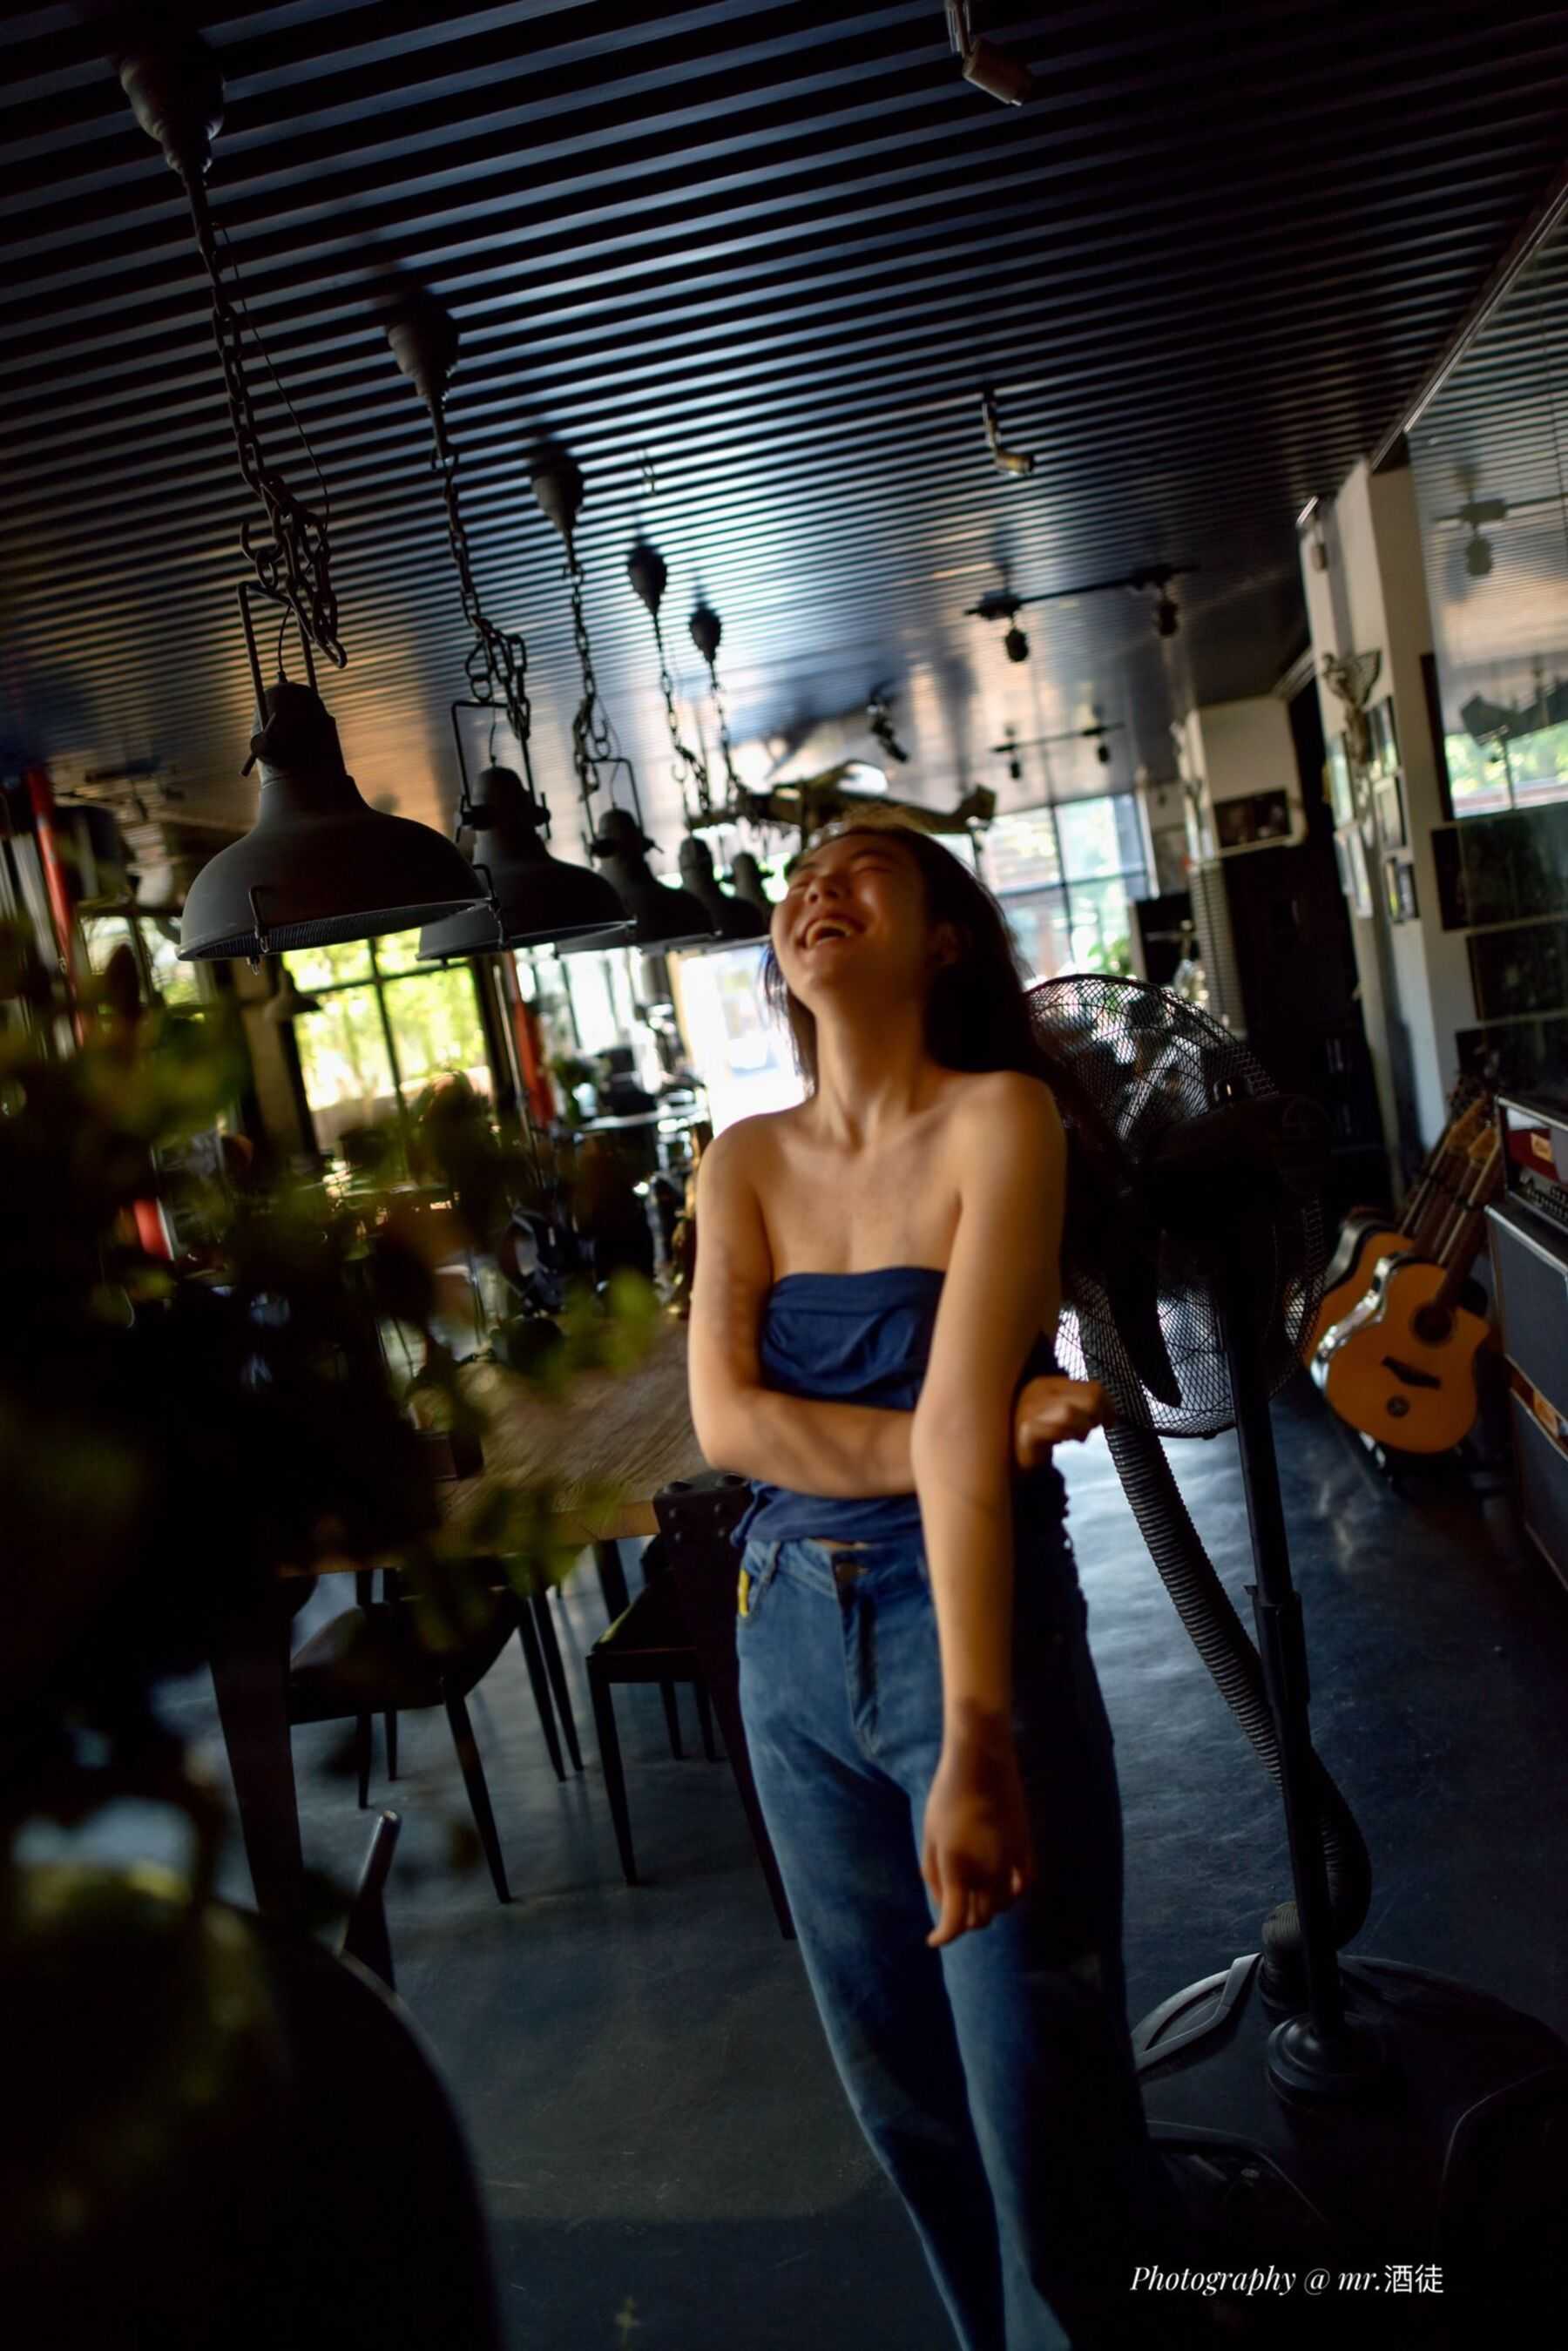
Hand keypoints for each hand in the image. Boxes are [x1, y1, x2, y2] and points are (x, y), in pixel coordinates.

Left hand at [921, 1729, 1035, 1948]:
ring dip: (987, 1907)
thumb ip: (934, 1874)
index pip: (954, 1923)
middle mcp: (987, 1872)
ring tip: (974, 1894)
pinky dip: (1013, 1893)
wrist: (981, 1762)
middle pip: (980, 1919)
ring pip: (1002, 1905)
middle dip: (964, 1921)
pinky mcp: (1026, 1848)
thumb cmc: (947, 1797)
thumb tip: (942, 1903)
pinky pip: (1024, 1884)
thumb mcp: (930, 1837)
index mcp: (958, 1869)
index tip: (933, 1940)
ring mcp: (1010, 1862)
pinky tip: (1003, 1887)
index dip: (942, 1937)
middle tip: (952, 1911)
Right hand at [1013, 1374, 1115, 1470]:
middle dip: (1097, 1418)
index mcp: (1049, 1383)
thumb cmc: (1037, 1434)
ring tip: (1075, 1437)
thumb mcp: (1059, 1413)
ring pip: (1072, 1413)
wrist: (1006, 1455)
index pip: (1092, 1387)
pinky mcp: (1026, 1430)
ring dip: (1082, 1429)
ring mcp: (1029, 1409)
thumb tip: (1109, 1413)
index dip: (1108, 1406)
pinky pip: (1056, 1430)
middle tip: (1090, 1430)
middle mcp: (1038, 1391)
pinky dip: (1065, 1436)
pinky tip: (1061, 1442)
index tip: (1111, 1422)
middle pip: (1088, 1399)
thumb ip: (1080, 1406)